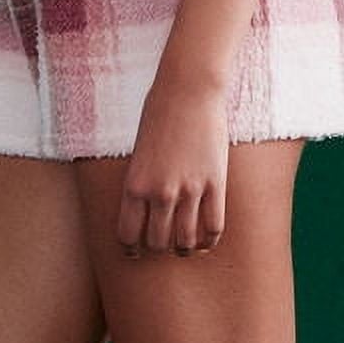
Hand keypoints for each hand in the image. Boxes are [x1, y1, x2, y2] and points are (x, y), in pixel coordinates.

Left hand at [117, 74, 228, 256]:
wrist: (188, 91)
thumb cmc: (159, 114)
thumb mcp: (138, 153)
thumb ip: (141, 182)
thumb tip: (146, 209)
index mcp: (134, 184)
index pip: (128, 235)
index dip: (131, 249)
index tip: (136, 252)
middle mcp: (159, 192)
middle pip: (158, 242)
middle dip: (159, 249)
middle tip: (163, 246)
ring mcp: (189, 190)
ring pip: (185, 241)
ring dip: (184, 249)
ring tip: (185, 248)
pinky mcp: (214, 183)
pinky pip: (213, 226)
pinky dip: (209, 240)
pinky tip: (206, 240)